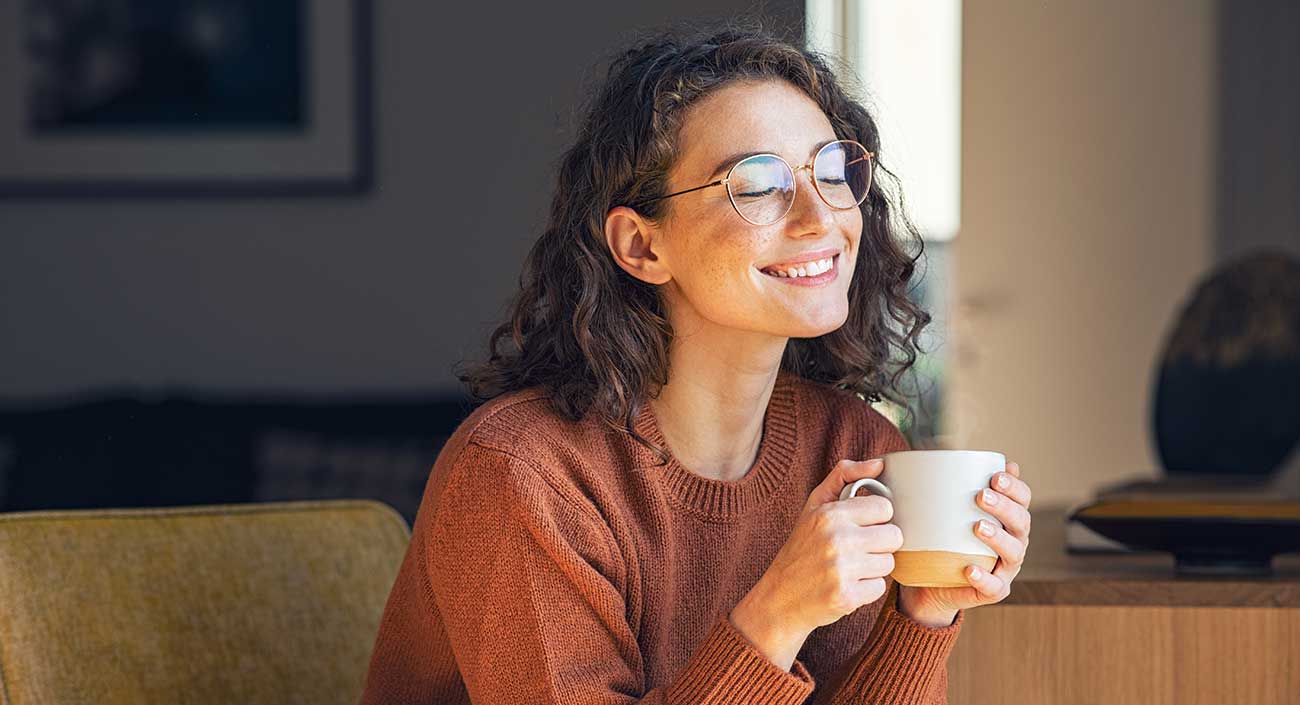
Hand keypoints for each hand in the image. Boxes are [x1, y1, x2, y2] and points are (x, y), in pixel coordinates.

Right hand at [731, 458, 901, 665]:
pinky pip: (880, 588)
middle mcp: (837, 539)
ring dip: (873, 568)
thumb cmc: (801, 548)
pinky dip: (866, 589)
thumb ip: (844, 476)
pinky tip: (846, 585)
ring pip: (889, 563)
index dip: (875, 518)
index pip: (885, 508)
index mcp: (830, 514)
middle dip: (879, 544)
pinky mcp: (847, 596)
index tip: (860, 526)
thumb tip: (879, 463)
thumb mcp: (814, 506)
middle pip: (894, 536)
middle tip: (857, 549)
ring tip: (849, 568)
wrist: (779, 597)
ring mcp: (842, 569)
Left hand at [897, 461, 1032, 625]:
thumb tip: (949, 451)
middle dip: (1005, 507)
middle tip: (981, 496)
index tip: (995, 476)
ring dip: (998, 538)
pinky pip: (994, 587)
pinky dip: (984, 578)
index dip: (1015, 487)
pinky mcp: (993, 591)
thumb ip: (953, 485)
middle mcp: (1013, 542)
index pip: (1022, 499)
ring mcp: (1005, 568)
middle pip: (1021, 522)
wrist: (931, 582)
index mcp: (1008, 519)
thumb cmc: (942, 539)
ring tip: (978, 526)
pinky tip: (970, 569)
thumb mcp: (945, 510)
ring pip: (1014, 553)